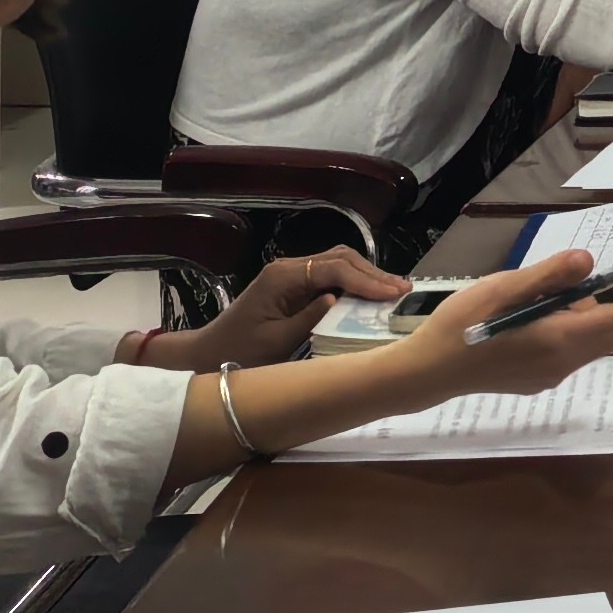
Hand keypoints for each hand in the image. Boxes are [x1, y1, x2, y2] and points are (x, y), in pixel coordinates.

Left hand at [136, 242, 412, 370]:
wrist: (209, 354)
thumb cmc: (240, 353)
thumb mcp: (278, 342)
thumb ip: (311, 318)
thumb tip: (340, 300)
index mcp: (283, 277)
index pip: (333, 268)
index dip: (366, 280)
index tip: (393, 294)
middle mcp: (288, 268)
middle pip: (339, 258)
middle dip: (372, 273)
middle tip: (403, 291)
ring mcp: (290, 275)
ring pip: (337, 264)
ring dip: (366, 276)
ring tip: (395, 292)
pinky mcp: (293, 286)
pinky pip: (329, 277)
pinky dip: (353, 284)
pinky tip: (371, 296)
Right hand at [399, 240, 612, 401]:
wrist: (428, 372)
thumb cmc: (459, 325)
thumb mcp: (501, 288)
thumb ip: (548, 275)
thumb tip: (589, 261)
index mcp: (558, 340)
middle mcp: (564, 364)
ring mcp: (552, 375)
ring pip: (597, 341)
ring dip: (600, 310)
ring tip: (562, 285)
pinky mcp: (540, 378)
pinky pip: (576, 349)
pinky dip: (581, 324)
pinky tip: (548, 308)